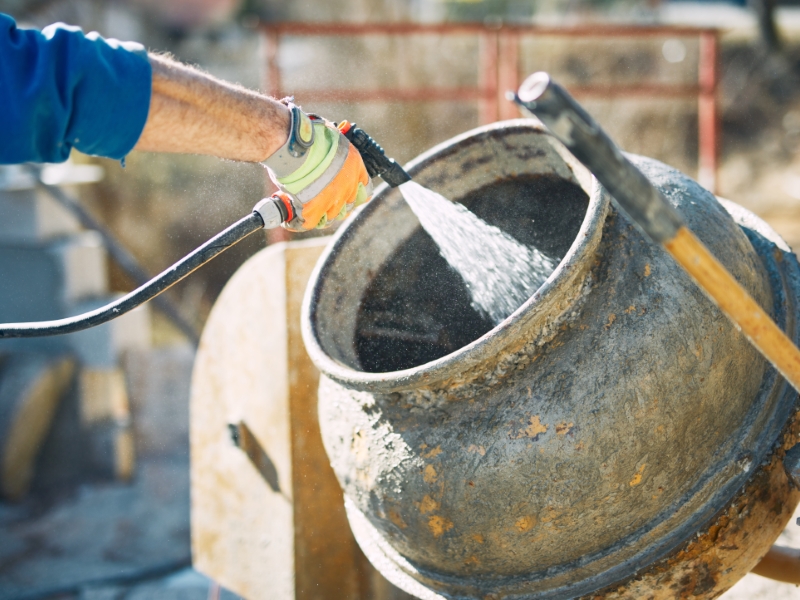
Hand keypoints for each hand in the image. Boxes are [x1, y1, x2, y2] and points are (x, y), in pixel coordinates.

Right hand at [263, 110, 371, 230]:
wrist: (294, 145)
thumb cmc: (309, 135)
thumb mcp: (334, 138)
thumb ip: (337, 151)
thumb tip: (333, 148)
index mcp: (355, 167)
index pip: (365, 190)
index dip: (356, 193)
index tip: (348, 193)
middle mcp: (347, 187)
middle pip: (348, 206)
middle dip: (338, 205)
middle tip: (324, 201)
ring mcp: (331, 200)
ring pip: (331, 216)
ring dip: (321, 213)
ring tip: (308, 207)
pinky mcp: (313, 210)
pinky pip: (310, 222)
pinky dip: (302, 221)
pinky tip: (296, 217)